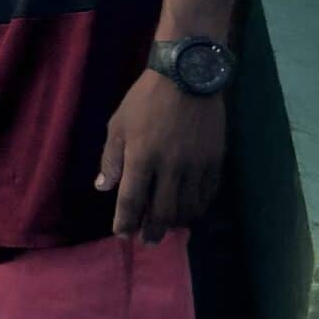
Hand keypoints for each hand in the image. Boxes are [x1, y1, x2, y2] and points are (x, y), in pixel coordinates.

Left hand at [95, 72, 224, 242]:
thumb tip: (103, 188)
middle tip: (148, 241)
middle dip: (153, 231)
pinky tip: (191, 211)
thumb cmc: (145, 100)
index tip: (123, 235)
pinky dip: (198, 207)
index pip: (132, 201)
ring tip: (168, 228)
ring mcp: (196, 165)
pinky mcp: (216, 160)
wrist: (188, 76)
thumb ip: (111, 159)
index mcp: (142, 158)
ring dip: (177, 223)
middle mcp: (170, 167)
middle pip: (163, 212)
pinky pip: (208, 194)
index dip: (126, 222)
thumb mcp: (118, 125)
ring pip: (188, 207)